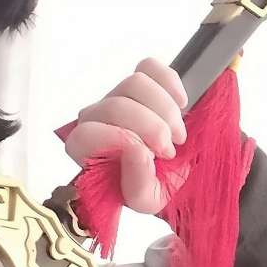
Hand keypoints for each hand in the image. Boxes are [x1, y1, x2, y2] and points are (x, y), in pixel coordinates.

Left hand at [63, 58, 189, 214]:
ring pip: (135, 82)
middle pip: (116, 105)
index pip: (85, 134)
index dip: (118, 140)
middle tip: (170, 149)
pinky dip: (170, 82)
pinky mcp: (142, 81)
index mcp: (87, 151)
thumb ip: (136, 184)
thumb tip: (137, 151)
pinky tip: (181, 104)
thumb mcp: (147, 200)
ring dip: (166, 110)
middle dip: (152, 127)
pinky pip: (149, 66)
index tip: (150, 155)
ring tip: (178, 134)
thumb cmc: (155, 187)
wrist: (180, 174)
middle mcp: (96, 120)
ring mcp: (117, 96)